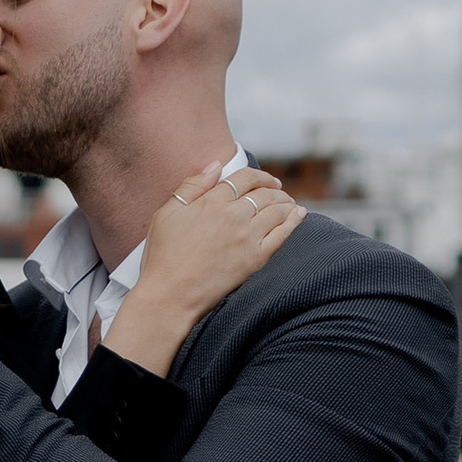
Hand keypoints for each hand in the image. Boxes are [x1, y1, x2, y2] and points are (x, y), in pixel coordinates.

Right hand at [106, 162, 304, 377]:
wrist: (170, 295)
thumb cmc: (163, 256)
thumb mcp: (166, 213)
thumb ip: (192, 186)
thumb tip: (215, 166)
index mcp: (212, 201)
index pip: (244, 178)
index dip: (259, 176)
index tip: (266, 180)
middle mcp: (233, 216)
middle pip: (264, 194)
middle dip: (275, 189)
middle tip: (279, 191)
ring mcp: (247, 238)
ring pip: (276, 211)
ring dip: (286, 203)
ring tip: (289, 203)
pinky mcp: (256, 259)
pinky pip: (282, 235)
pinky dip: (293, 222)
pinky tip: (298, 215)